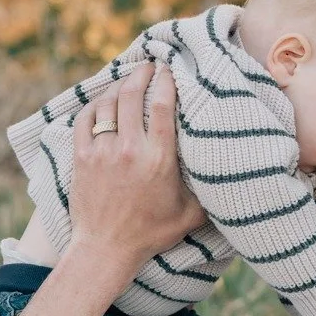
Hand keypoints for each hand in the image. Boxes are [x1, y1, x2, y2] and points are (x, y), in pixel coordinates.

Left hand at [68, 65, 203, 275]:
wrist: (105, 250)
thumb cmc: (150, 234)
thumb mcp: (190, 215)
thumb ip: (210, 194)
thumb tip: (235, 179)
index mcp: (158, 159)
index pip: (164, 105)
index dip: (167, 80)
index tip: (170, 69)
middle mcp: (129, 150)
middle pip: (132, 94)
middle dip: (141, 73)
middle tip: (148, 65)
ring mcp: (101, 152)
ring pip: (108, 103)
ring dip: (118, 87)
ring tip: (127, 81)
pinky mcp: (81, 157)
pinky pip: (85, 118)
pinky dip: (94, 105)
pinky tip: (103, 102)